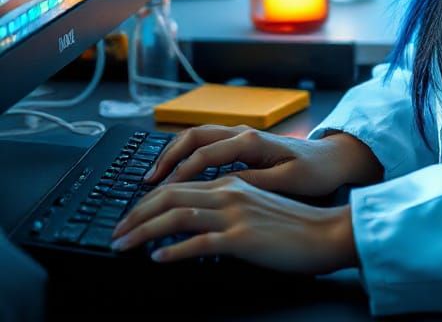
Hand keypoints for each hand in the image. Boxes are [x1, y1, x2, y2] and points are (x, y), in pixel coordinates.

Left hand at [110, 174, 358, 272]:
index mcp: (232, 182)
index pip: (178, 184)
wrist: (325, 233)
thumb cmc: (293, 224)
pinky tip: (158, 259)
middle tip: (116, 232)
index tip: (128, 218)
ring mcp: (235, 214)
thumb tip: (192, 221)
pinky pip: (198, 243)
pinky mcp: (242, 237)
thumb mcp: (255, 206)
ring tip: (124, 245)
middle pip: (170, 195)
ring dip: (144, 231)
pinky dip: (172, 251)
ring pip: (177, 215)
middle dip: (135, 214)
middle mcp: (230, 192)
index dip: (146, 201)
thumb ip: (225, 207)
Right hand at [143, 125, 355, 197]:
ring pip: (198, 137)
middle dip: (167, 156)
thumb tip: (223, 187)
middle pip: (194, 136)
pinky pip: (206, 144)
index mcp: (253, 141)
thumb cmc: (313, 172)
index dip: (180, 173)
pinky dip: (186, 155)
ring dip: (173, 154)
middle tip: (147, 181)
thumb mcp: (286, 182)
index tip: (161, 192)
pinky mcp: (242, 144)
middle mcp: (244, 133)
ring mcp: (242, 137)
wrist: (332, 159)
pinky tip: (175, 173)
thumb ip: (254, 183)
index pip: (205, 153)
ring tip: (153, 176)